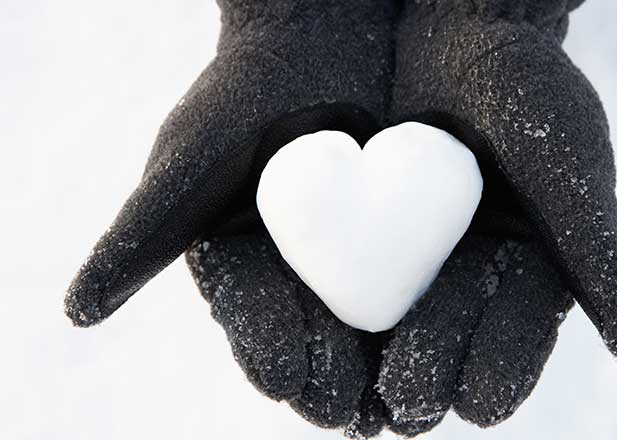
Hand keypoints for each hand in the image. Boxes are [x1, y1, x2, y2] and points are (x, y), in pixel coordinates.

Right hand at [64, 1, 396, 435]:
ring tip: (398, 408)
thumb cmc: (243, 93)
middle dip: (329, 379)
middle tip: (356, 415)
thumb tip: (75, 313)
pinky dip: (416, 320)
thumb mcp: (189, 161)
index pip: (251, 323)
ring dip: (376, 369)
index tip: (298, 388)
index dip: (273, 355)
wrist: (318, 35)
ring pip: (357, 326)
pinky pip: (402, 286)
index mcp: (235, 263)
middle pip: (308, 338)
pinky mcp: (386, 236)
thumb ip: (143, 232)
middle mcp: (285, 269)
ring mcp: (338, 256)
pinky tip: (436, 350)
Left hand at [377, 1, 616, 434]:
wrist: (456, 25)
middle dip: (434, 377)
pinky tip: (329, 347)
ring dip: (383, 367)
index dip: (499, 369)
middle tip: (405, 412)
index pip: (519, 333)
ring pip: (405, 325)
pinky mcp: (377, 232)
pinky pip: (361, 284)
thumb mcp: (565, 156)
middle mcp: (481, 267)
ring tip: (361, 406)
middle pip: (456, 339)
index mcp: (534, 262)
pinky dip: (347, 318)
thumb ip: (593, 246)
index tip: (474, 404)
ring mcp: (427, 253)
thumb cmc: (522, 84)